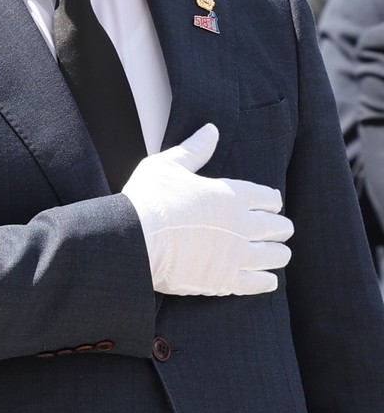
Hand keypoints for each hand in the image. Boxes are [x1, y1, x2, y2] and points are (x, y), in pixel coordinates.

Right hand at [125, 123, 291, 296]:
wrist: (133, 239)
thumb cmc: (148, 199)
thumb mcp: (166, 166)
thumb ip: (194, 150)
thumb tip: (211, 130)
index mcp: (232, 195)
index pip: (269, 198)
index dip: (270, 201)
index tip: (268, 204)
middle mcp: (243, 225)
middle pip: (279, 227)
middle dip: (279, 228)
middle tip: (276, 230)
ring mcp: (237, 255)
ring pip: (276, 256)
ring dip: (278, 254)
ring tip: (276, 254)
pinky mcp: (226, 281)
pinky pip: (259, 283)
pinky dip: (266, 281)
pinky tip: (267, 280)